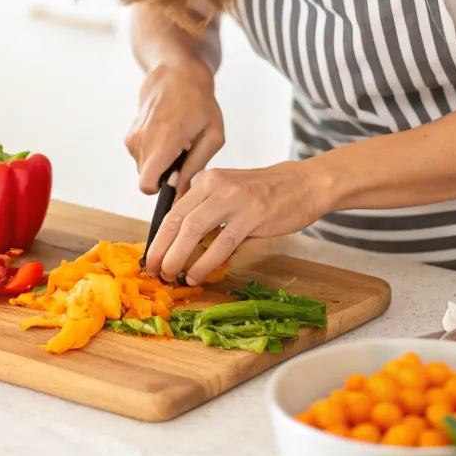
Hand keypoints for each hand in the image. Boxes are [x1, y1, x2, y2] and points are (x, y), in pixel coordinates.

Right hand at [125, 58, 223, 195]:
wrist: (176, 71)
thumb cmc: (199, 100)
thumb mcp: (212, 135)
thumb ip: (196, 166)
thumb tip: (182, 191)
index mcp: (165, 140)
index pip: (147, 184)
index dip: (163, 190)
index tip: (178, 179)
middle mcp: (143, 139)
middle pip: (148, 178)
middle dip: (165, 173)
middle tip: (184, 153)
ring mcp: (133, 136)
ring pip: (144, 167)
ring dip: (160, 161)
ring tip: (177, 140)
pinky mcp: (130, 133)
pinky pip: (141, 156)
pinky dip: (154, 151)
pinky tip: (167, 132)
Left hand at [143, 161, 325, 283]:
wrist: (304, 184)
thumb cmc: (266, 193)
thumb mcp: (230, 190)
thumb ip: (207, 207)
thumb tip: (181, 239)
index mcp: (208, 179)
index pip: (174, 210)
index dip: (159, 237)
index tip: (151, 258)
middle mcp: (217, 185)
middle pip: (179, 220)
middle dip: (162, 249)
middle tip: (153, 271)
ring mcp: (235, 199)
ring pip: (195, 230)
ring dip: (178, 256)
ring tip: (170, 276)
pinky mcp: (253, 215)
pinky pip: (222, 242)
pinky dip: (206, 262)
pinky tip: (196, 275)